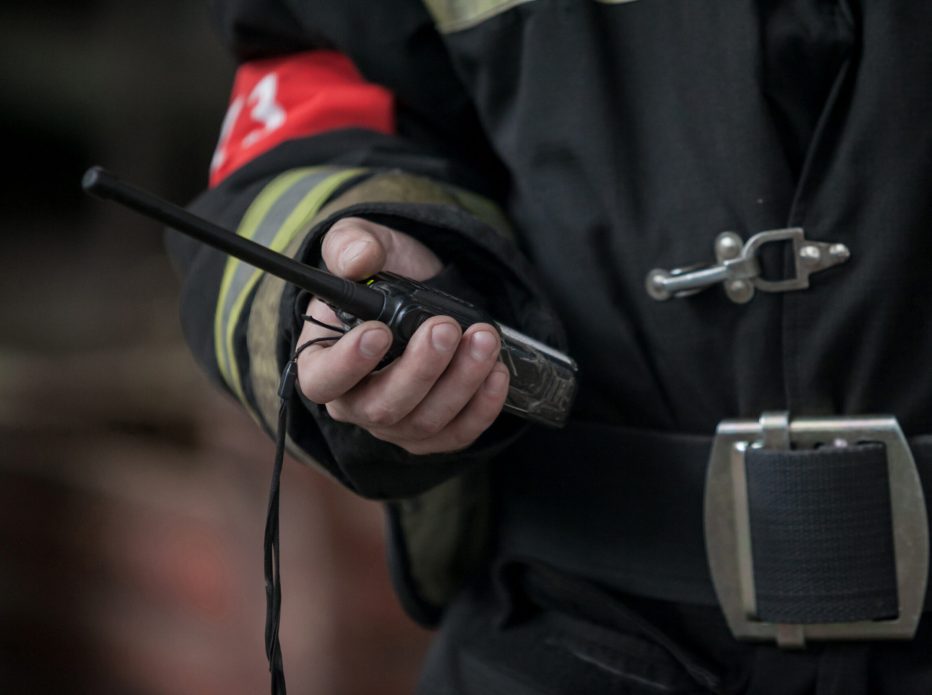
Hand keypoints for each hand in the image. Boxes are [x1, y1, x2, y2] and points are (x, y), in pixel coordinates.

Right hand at [296, 217, 509, 454]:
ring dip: (460, 382)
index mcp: (322, 361)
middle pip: (380, 408)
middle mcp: (355, 401)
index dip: (348, 364)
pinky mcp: (434, 432)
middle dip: (420, 369)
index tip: (379, 332)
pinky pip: (457, 434)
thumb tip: (358, 259)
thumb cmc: (381, 272)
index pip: (322, 380)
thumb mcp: (361, 243)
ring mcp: (395, 423)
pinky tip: (496, 372)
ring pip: (424, 421)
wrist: (425, 290)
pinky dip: (481, 407)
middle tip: (446, 328)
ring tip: (484, 339)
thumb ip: (351, 244)